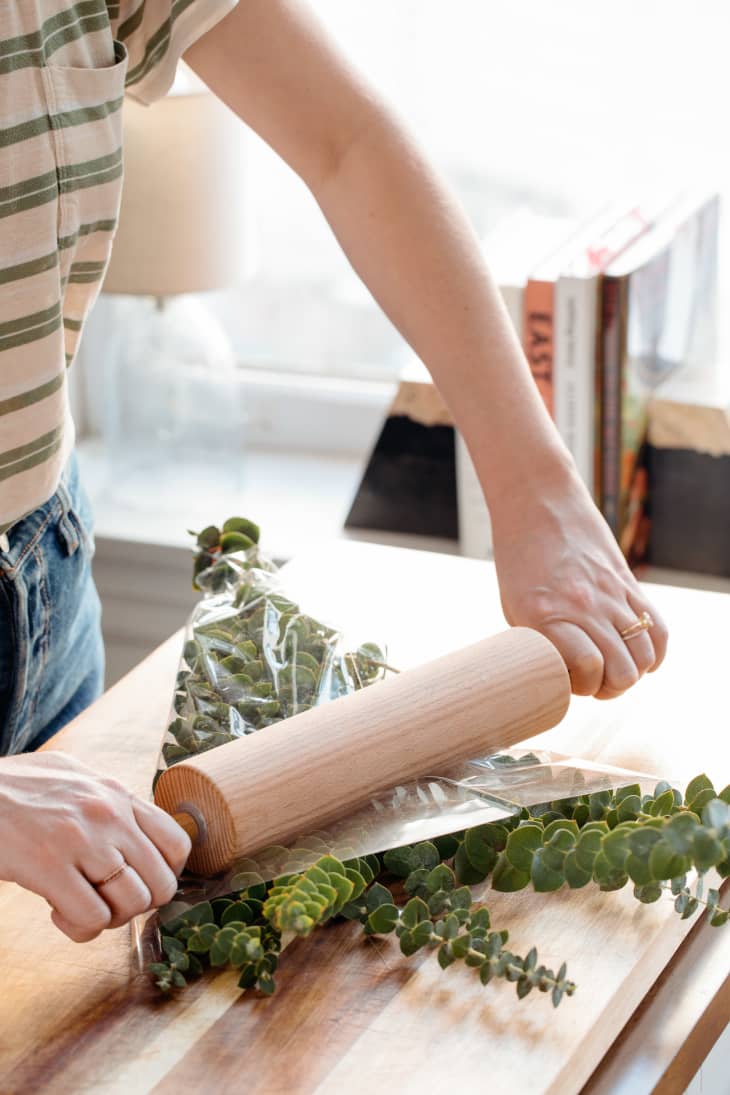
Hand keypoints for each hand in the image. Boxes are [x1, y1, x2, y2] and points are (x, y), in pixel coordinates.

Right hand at [0, 751, 190, 941]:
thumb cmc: (15, 788)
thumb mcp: (73, 778)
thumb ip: (107, 802)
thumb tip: (135, 829)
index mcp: (117, 794)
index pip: (177, 844)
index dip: (162, 876)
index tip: (136, 883)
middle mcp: (109, 814)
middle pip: (161, 885)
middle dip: (136, 906)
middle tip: (104, 902)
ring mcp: (82, 839)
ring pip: (131, 905)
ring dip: (106, 919)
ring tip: (77, 906)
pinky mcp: (49, 865)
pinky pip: (92, 918)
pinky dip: (79, 928)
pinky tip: (56, 912)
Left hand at [490, 469, 668, 698]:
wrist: (539, 504)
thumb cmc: (518, 559)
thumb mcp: (514, 605)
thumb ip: (540, 642)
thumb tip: (562, 678)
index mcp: (547, 614)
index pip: (587, 668)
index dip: (582, 686)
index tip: (568, 681)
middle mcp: (584, 607)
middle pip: (622, 672)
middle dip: (608, 689)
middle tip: (592, 682)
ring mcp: (611, 595)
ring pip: (643, 656)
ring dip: (631, 673)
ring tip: (612, 669)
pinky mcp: (628, 584)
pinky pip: (658, 629)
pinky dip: (654, 653)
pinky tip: (639, 659)